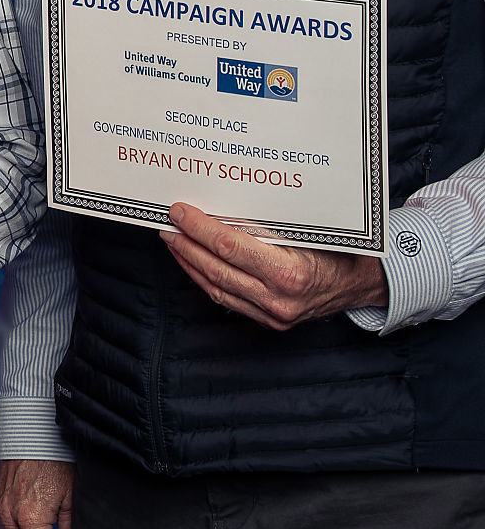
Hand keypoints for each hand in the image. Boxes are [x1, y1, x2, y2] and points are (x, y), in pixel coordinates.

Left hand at [164, 202, 387, 330]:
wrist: (360, 284)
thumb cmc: (338, 251)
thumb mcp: (306, 231)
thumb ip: (265, 224)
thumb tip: (220, 206)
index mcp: (290, 273)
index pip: (230, 247)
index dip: (200, 228)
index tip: (180, 211)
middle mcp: (279, 299)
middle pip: (217, 269)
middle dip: (187, 244)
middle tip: (167, 224)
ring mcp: (273, 315)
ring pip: (217, 287)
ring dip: (190, 262)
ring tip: (173, 240)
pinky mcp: (270, 322)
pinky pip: (228, 299)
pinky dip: (206, 279)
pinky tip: (193, 263)